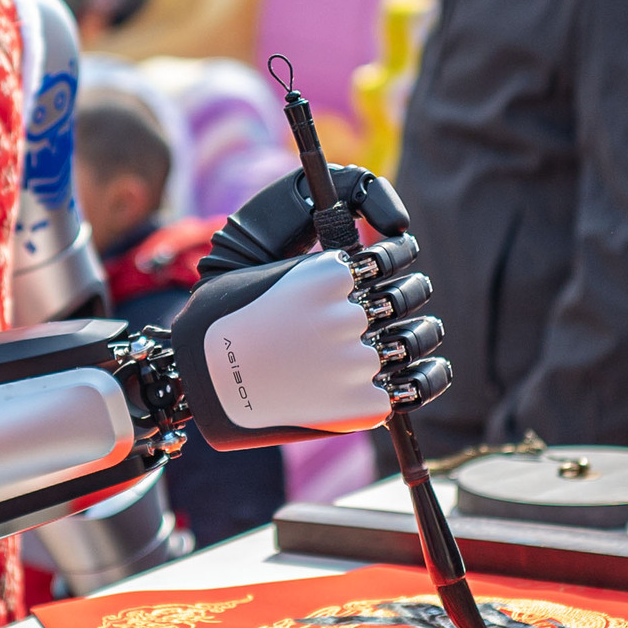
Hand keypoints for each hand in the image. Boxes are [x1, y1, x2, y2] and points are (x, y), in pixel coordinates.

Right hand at [175, 167, 440, 448]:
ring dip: (424, 332)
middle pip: (405, 297)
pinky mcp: (360, 405)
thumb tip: (391, 226)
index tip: (400, 254)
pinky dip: (427, 377)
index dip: (398, 254)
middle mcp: (344, 316)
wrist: (198, 384)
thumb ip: (314, 222)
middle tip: (414, 292)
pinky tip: (429, 369)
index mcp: (325, 274)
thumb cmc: (222, 311)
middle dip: (413, 291)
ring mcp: (353, 363)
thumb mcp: (256, 244)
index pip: (388, 257)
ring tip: (425, 331)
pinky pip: (412, 388)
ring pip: (414, 340)